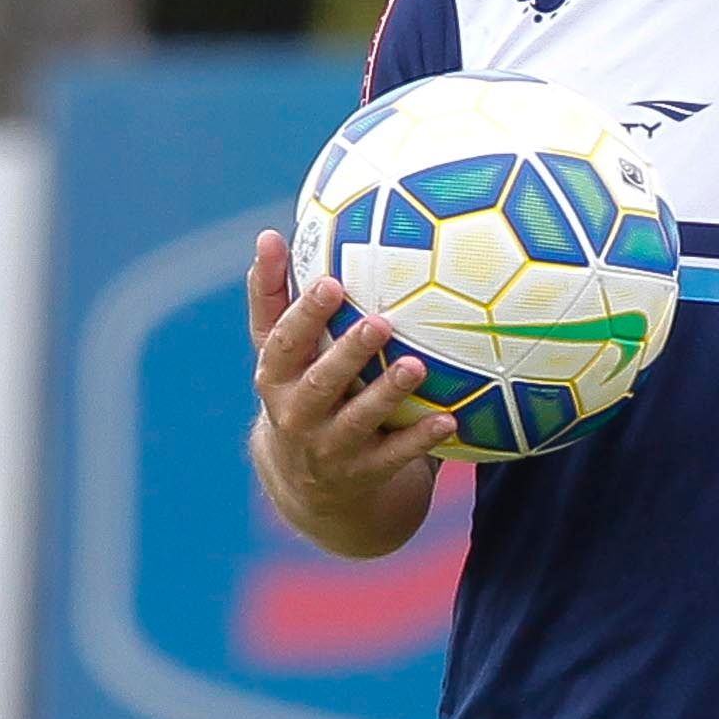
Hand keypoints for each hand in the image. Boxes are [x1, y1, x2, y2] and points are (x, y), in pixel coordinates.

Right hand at [247, 230, 453, 515]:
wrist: (307, 485)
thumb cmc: (297, 389)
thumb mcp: (278, 351)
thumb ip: (272, 296)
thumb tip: (268, 234)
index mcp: (273, 377)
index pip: (283, 343)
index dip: (305, 315)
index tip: (330, 282)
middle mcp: (295, 415)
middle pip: (320, 383)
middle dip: (349, 353)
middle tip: (381, 322)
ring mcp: (327, 448)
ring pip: (357, 421)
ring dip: (386, 394)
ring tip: (417, 367)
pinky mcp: (361, 473)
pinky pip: (394, 457)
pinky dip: (420, 439)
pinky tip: (450, 420)